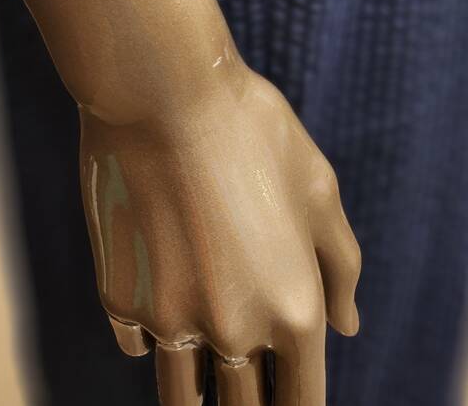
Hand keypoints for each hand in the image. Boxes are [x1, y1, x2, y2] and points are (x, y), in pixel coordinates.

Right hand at [80, 61, 360, 405]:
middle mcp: (235, 329)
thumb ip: (339, 263)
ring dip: (197, 396)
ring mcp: (171, 319)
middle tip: (246, 396)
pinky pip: (139, 346)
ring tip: (203, 394)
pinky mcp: (121, 297)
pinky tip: (158, 323)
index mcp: (295, 310)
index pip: (301, 402)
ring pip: (182, 396)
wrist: (162, 92)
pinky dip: (151, 341)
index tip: (290, 397)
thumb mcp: (317, 185)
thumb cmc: (251, 128)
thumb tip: (347, 325)